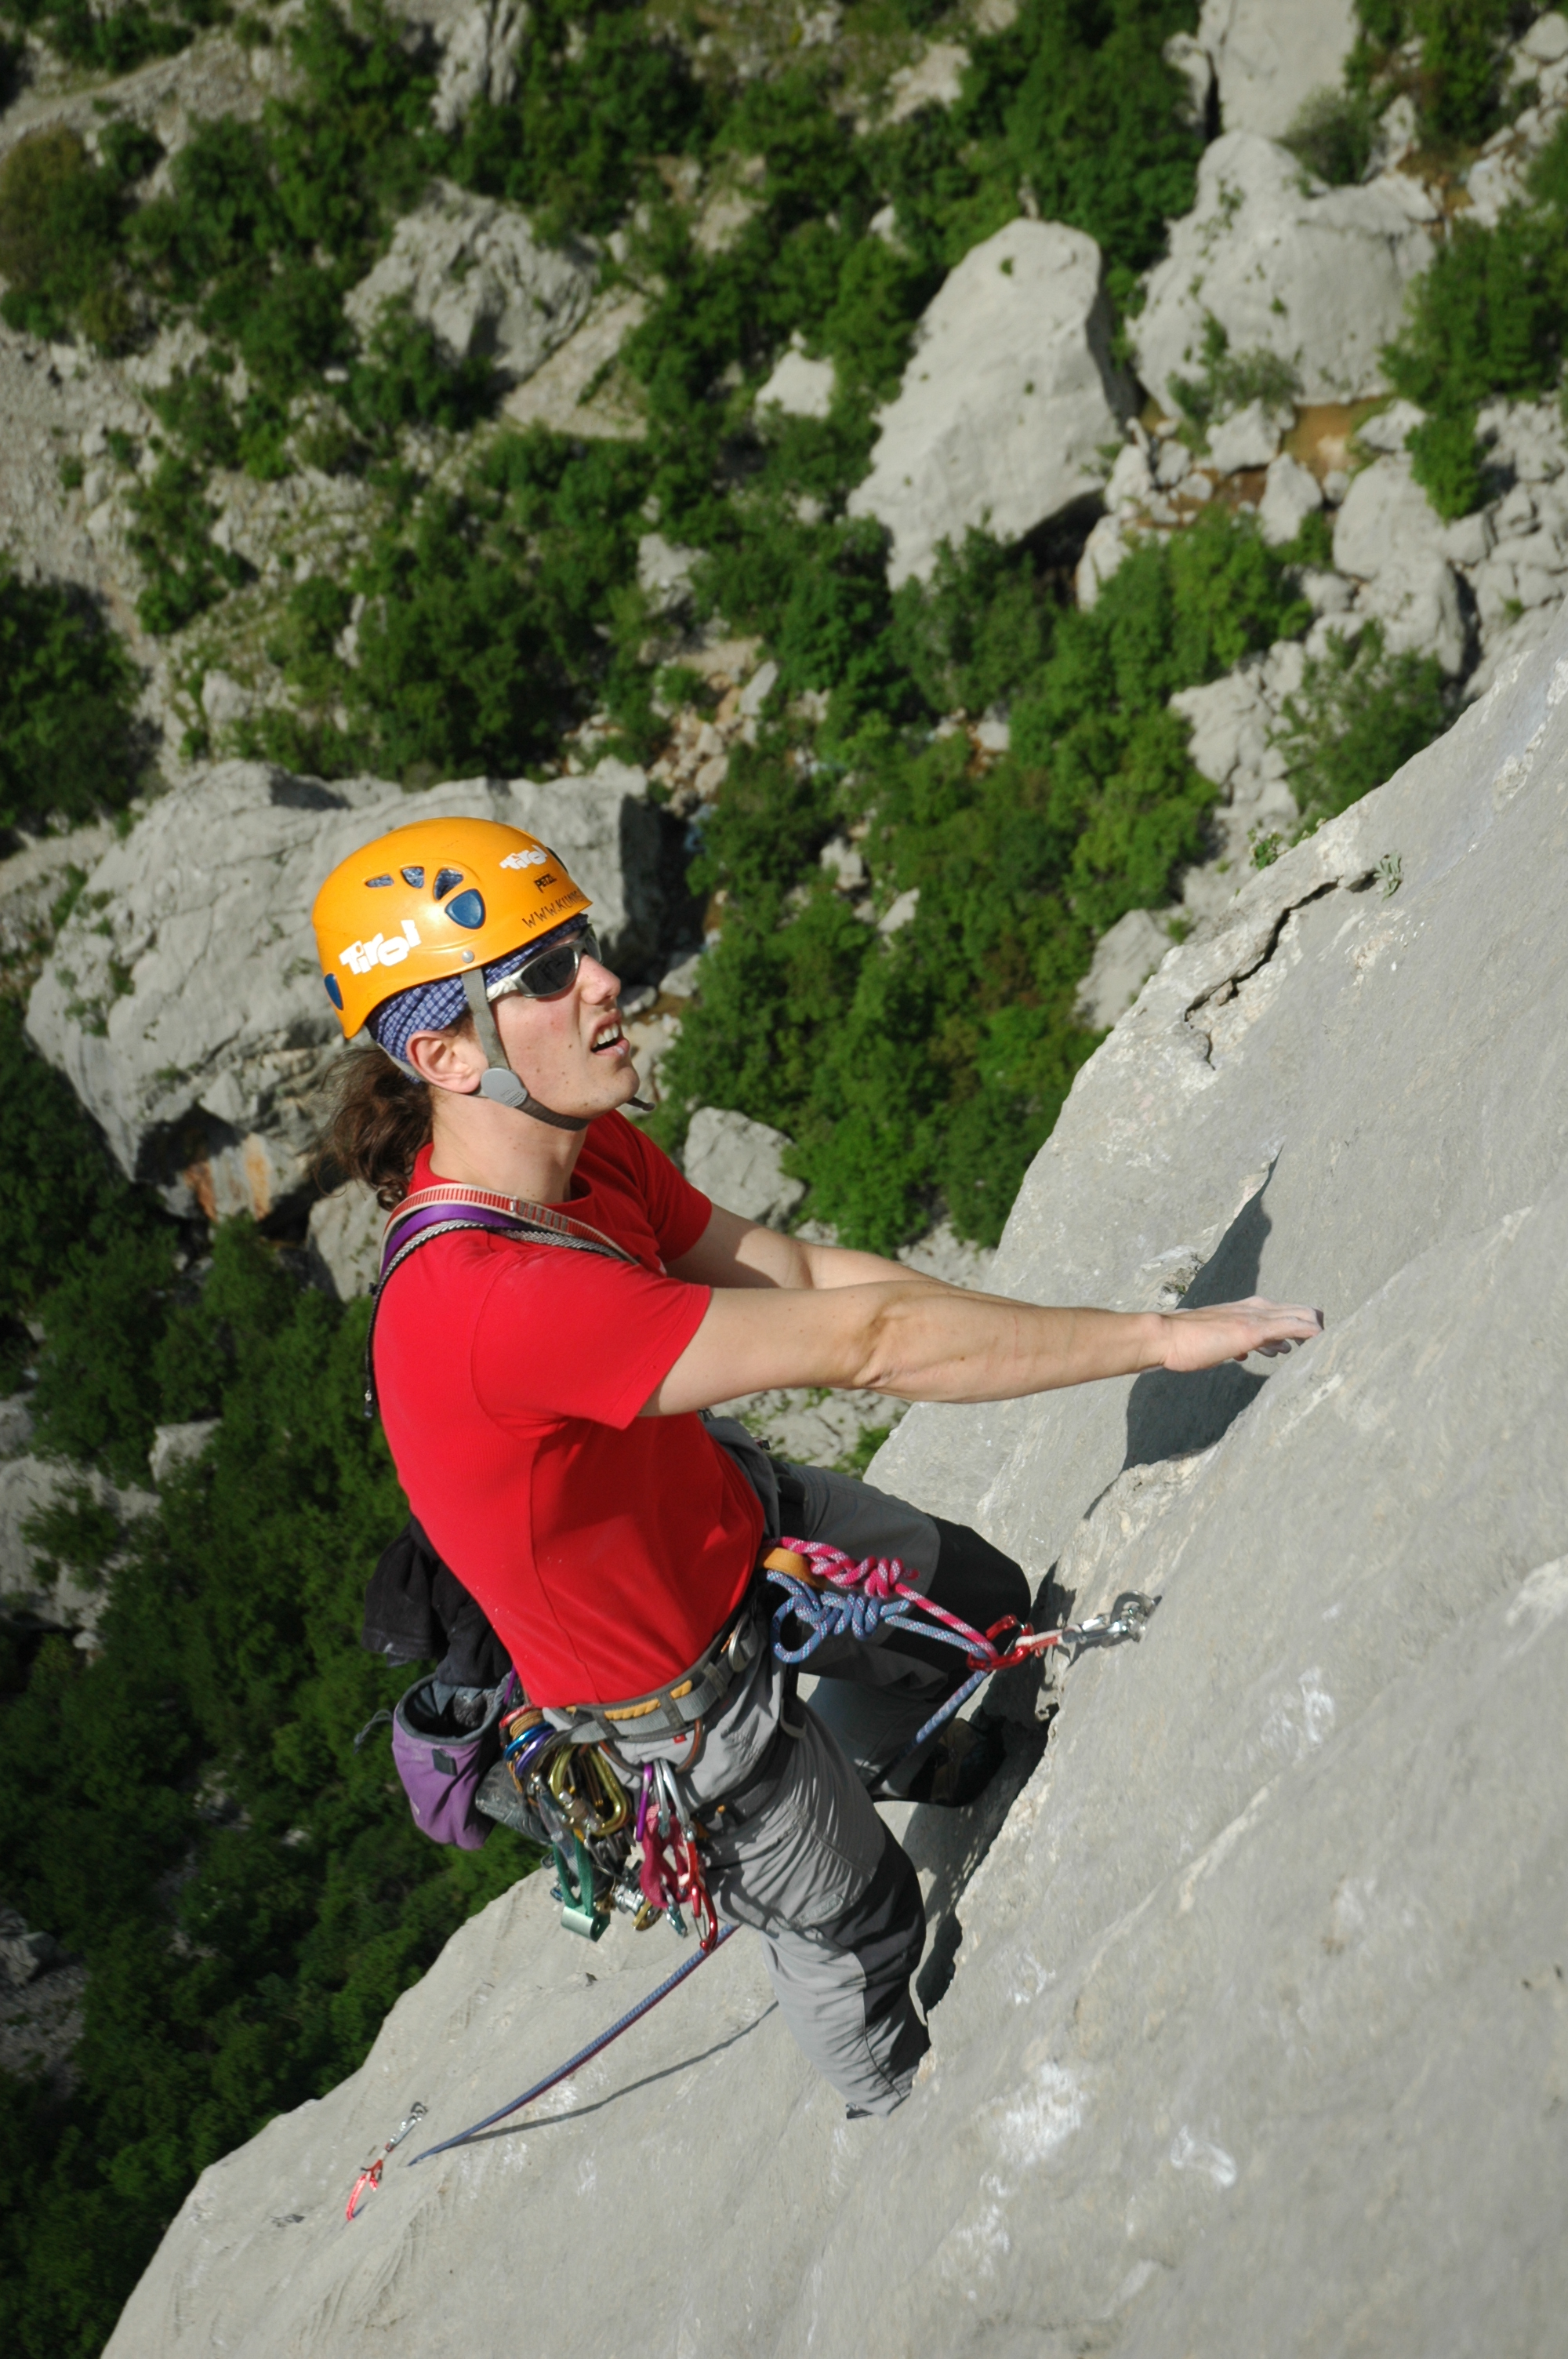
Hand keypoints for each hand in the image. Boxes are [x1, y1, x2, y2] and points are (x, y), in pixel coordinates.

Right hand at [1159, 1296, 1323, 1371]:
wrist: (1165, 1337)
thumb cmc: (1186, 1342)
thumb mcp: (1217, 1341)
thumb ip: (1236, 1343)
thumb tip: (1248, 1351)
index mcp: (1246, 1310)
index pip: (1283, 1312)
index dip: (1300, 1324)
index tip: (1310, 1341)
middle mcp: (1254, 1309)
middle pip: (1298, 1310)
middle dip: (1315, 1326)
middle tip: (1328, 1344)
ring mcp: (1254, 1318)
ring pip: (1300, 1315)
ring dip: (1316, 1328)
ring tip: (1330, 1343)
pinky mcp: (1251, 1330)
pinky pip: (1292, 1326)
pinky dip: (1310, 1332)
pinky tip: (1321, 1340)